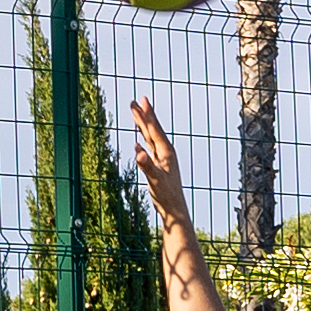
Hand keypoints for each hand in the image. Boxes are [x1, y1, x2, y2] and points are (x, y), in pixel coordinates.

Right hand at [128, 101, 192, 232]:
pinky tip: (137, 145)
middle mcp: (166, 153)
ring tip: (136, 115)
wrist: (175, 210)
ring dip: (143, 127)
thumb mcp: (155, 180)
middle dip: (144, 115)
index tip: (142, 100)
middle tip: (136, 100)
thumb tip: (139, 153)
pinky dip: (142, 146)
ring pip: (150, 139)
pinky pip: (149, 152)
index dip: (148, 115)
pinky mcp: (158, 168)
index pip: (154, 129)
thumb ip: (147, 166)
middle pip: (153, 130)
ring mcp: (162, 160)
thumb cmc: (166, 195)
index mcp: (166, 152)